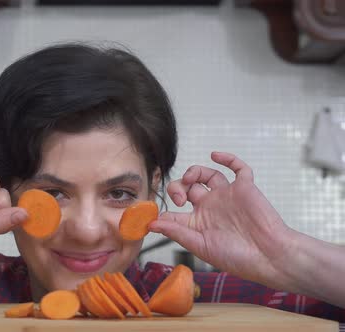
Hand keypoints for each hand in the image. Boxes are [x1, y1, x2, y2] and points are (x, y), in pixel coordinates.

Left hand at [150, 152, 295, 285]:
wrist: (270, 256)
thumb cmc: (237, 257)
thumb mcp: (200, 245)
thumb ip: (176, 231)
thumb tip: (151, 224)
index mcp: (198, 223)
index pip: (174, 210)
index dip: (163, 209)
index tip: (154, 212)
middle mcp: (210, 207)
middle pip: (186, 187)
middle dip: (177, 188)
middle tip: (180, 198)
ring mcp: (227, 196)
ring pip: (206, 175)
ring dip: (194, 172)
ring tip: (190, 179)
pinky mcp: (245, 188)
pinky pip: (237, 168)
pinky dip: (227, 158)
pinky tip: (215, 156)